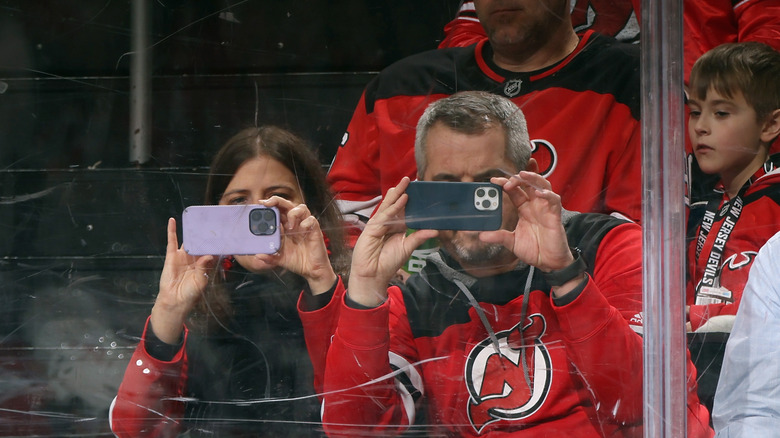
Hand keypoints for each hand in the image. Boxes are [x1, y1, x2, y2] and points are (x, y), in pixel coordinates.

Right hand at [150, 218, 214, 343]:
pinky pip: (172, 241)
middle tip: (211, 222)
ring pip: (188, 241)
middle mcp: (194, 258)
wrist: (174, 300)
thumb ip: (204, 267)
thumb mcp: (201, 281)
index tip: (222, 234)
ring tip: (195, 218)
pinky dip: (172, 230)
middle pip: (200, 243)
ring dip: (191, 231)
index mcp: (203, 264)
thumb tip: (209, 255)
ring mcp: (183, 256)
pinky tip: (173, 220)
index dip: (215, 243)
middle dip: (205, 235)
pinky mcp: (172, 256)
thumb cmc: (190, 294)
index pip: (210, 250)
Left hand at [255, 197, 336, 293]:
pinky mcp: (315, 230)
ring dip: (293, 213)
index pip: (278, 210)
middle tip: (268, 203)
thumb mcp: (279, 259)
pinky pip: (311, 220)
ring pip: (301, 208)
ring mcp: (305, 225)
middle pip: (287, 205)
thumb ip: (269, 257)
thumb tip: (258, 255)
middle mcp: (295, 223)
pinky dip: (305, 223)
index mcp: (285, 227)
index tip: (260, 203)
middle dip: (277, 201)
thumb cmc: (297, 261)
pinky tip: (301, 230)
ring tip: (289, 226)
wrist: (311, 270)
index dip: (270, 205)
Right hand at [348, 177, 437, 306]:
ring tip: (406, 182)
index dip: (411, 201)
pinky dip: (394, 207)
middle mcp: (388, 224)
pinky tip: (402, 198)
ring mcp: (379, 224)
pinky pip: (385, 215)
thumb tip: (436, 230)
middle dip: (403, 191)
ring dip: (398, 194)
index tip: (420, 191)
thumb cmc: (388, 263)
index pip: (404, 211)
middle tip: (411, 179)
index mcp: (396, 227)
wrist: (374, 275)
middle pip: (396, 205)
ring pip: (389, 206)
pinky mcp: (372, 227)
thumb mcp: (407, 248)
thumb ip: (419, 237)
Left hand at [484, 171, 573, 271]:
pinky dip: (547, 195)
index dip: (505, 183)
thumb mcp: (512, 242)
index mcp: (524, 210)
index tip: (493, 181)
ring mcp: (545, 209)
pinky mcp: (554, 216)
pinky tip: (539, 194)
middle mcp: (534, 206)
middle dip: (517, 179)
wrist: (549, 263)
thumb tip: (481, 235)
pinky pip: (554, 200)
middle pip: (528, 184)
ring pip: (542, 186)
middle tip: (506, 182)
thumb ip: (499, 237)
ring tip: (522, 176)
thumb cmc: (534, 250)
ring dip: (533, 178)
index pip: (514, 191)